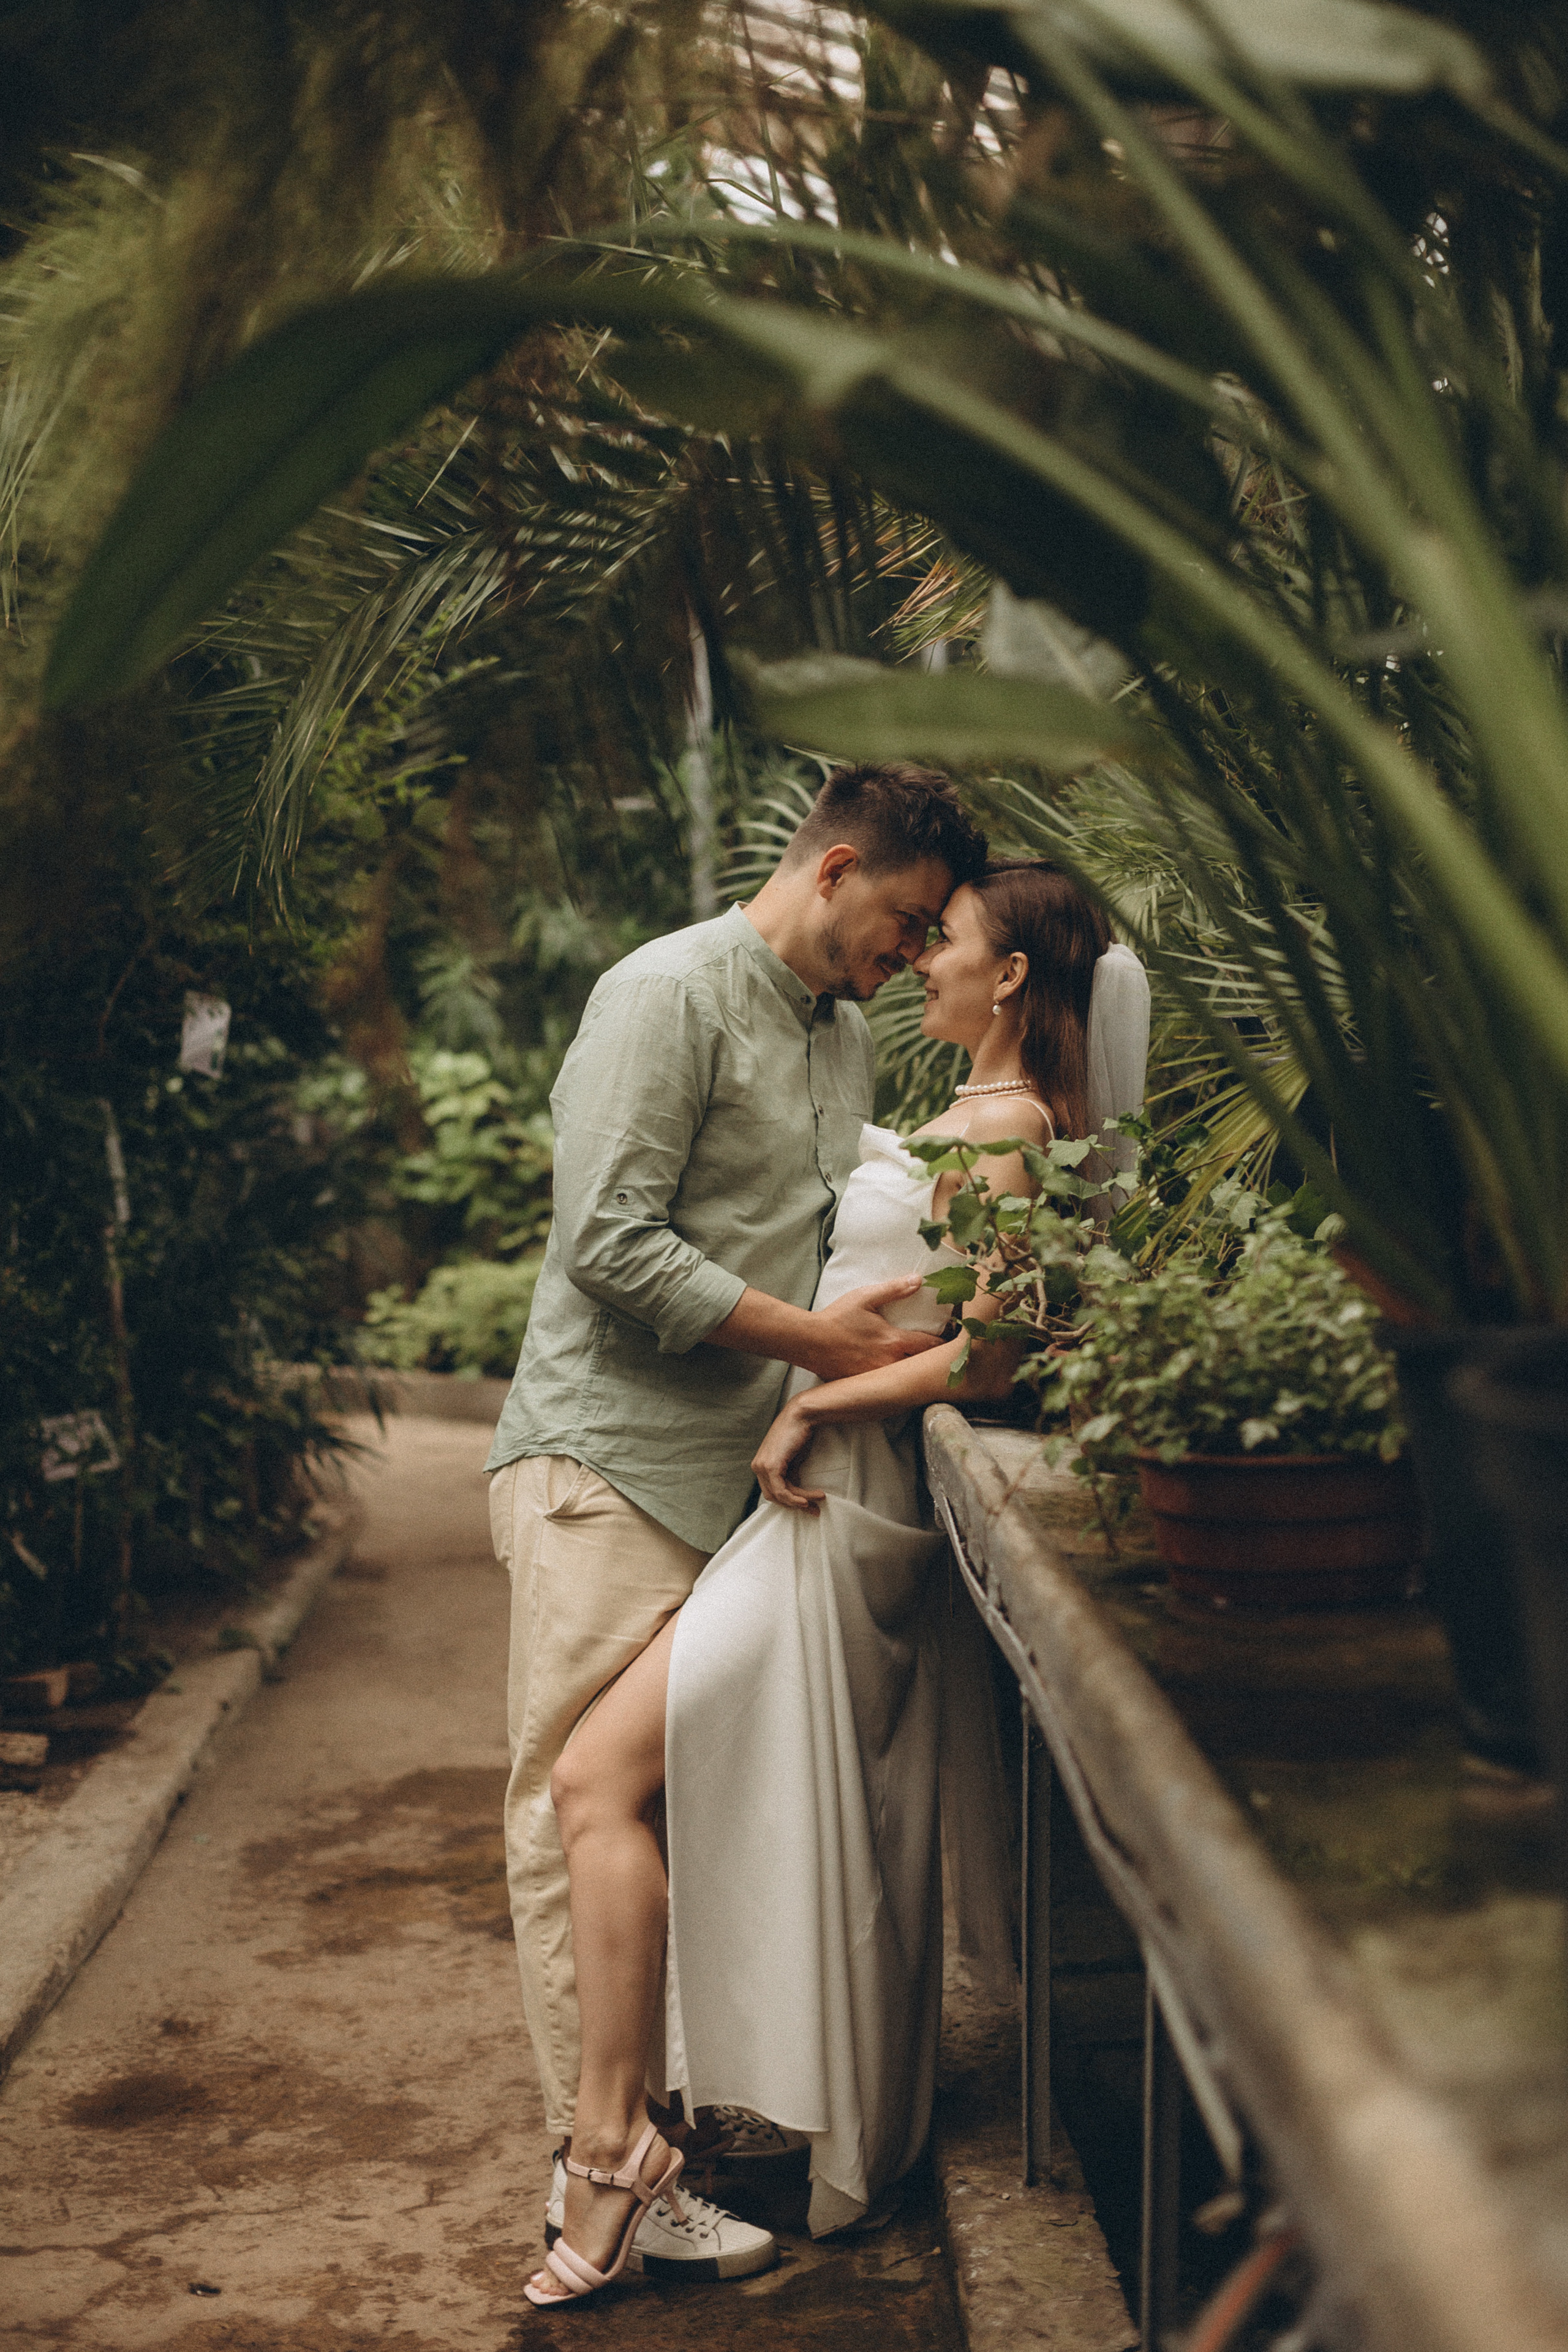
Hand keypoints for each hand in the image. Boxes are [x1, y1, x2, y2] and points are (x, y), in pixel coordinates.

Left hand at [753, 1399, 824, 1513]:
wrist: (801, 1415)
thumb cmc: (799, 1433)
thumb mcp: (793, 1459)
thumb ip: (790, 1475)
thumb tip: (796, 1494)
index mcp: (760, 1464)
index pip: (771, 1491)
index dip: (788, 1501)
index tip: (807, 1506)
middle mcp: (757, 1466)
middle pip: (773, 1496)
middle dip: (794, 1505)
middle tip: (813, 1509)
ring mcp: (762, 1466)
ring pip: (780, 1496)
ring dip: (800, 1501)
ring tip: (818, 1500)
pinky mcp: (771, 1466)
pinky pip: (783, 1491)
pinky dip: (796, 1498)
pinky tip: (809, 1498)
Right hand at [798, 1276, 940, 1381]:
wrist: (808, 1341)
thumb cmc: (837, 1317)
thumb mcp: (865, 1297)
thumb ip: (894, 1289)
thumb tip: (919, 1280)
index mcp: (894, 1341)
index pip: (930, 1345)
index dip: (944, 1343)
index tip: (953, 1340)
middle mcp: (889, 1363)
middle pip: (921, 1365)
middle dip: (932, 1360)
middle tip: (942, 1355)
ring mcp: (877, 1377)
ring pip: (904, 1377)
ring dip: (913, 1371)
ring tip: (921, 1366)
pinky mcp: (864, 1385)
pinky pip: (885, 1386)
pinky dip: (893, 1382)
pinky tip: (896, 1378)